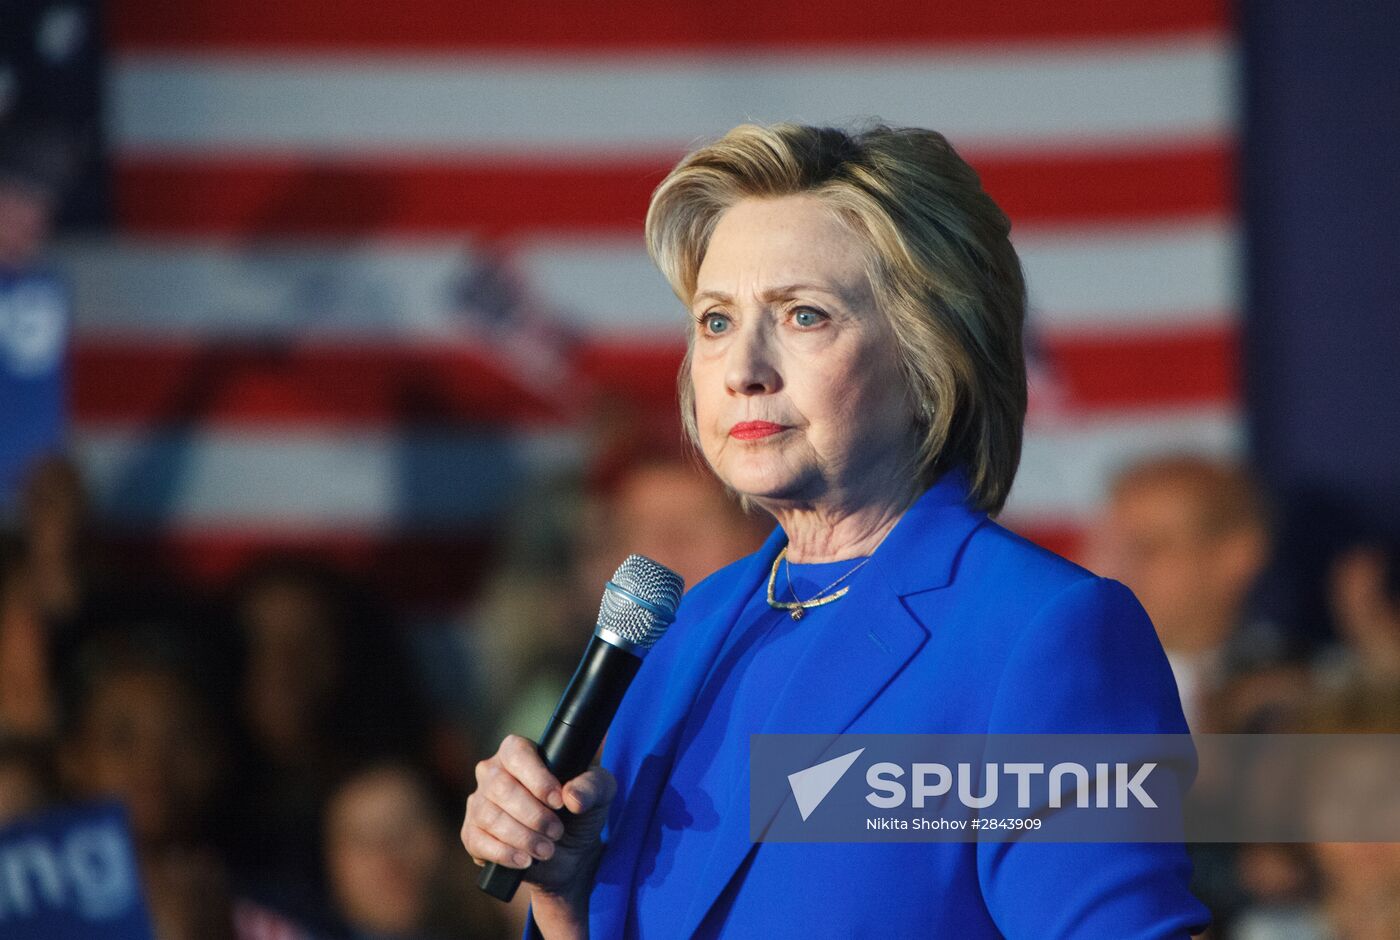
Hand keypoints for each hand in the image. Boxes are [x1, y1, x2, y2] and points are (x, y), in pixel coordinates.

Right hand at [461, 734, 615, 900]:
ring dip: (522, 837)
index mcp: (519, 753)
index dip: (536, 777)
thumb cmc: (580, 812)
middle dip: (533, 815)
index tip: (558, 801)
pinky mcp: (472, 833)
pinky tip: (525, 860)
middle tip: (557, 832)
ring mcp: (479, 802)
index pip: (516, 752)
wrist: (569, 854)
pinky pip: (477, 841)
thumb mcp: (600, 794)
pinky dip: (504, 853)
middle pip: (501, 787)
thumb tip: (572, 797)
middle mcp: (493, 772)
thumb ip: (593, 786)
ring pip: (489, 815)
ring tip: (547, 850)